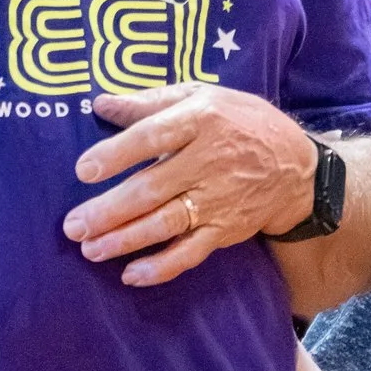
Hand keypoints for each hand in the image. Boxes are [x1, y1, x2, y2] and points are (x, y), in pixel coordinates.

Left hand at [66, 84, 316, 287]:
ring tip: (91, 250)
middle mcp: (208, 163)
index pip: (153, 137)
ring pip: (166, 224)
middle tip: (73, 226)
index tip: (83, 170)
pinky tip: (132, 274)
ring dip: (126, 240)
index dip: (117, 154)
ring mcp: (218, 201)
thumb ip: (150, 101)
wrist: (297, 168)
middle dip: (110, 210)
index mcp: (200, 121)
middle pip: (153, 189)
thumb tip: (100, 102)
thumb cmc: (240, 124)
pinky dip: (162, 267)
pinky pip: (190, 252)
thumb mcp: (202, 96)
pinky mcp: (225, 231)